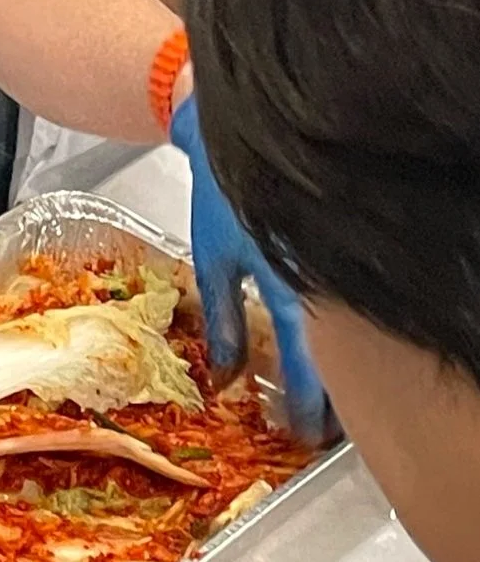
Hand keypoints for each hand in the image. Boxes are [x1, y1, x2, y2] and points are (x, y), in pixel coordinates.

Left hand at [170, 97, 328, 440]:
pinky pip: (345, 298)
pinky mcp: (339, 243)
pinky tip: (332, 345)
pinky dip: (338, 329)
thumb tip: (227, 373)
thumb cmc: (221, 189)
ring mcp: (335, 260)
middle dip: (335, 395)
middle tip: (326, 427)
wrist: (237, 128)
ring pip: (349, 329)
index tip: (307, 433)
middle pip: (341, 354)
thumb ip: (223, 321)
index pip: (307, 363)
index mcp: (292, 286)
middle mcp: (324, 277)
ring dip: (340, 366)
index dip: (308, 403)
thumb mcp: (211, 261)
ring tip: (332, 397)